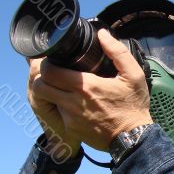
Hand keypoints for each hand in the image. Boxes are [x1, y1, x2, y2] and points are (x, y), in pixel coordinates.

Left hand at [30, 29, 152, 151]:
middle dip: (42, 77)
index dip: (47, 64)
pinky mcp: (71, 129)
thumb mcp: (133, 75)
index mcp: (86, 86)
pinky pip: (57, 114)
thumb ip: (117, 52)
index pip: (49, 71)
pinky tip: (73, 105)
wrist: (133, 138)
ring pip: (46, 100)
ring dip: (49, 92)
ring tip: (61, 88)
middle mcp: (73, 102)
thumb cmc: (133, 106)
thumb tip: (102, 34)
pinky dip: (61, 107)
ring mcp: (70, 118)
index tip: (55, 61)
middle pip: (40, 86)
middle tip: (54, 74)